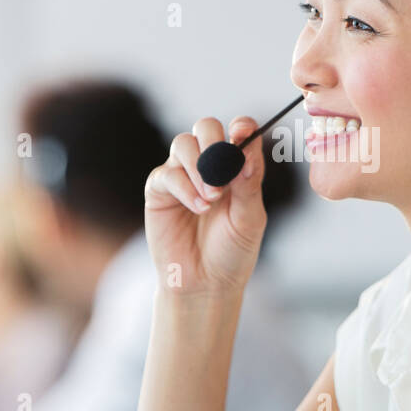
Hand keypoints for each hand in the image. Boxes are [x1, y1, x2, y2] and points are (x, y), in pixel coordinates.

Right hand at [143, 116, 266, 296]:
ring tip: (212, 198)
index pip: (239, 132)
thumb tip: (248, 148)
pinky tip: (199, 208)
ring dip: (199, 167)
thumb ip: (249, 183)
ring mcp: (182, 175)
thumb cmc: (232, 251)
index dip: (241, 126)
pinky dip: (184, 187)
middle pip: (206, 127)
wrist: (205, 284)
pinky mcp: (159, 191)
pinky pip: (167, 174)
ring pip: (183, 143)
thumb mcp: (250, 218)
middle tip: (223, 168)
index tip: (242, 132)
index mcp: (236, 167)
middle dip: (213, 140)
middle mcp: (208, 165)